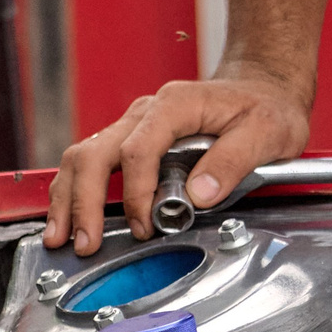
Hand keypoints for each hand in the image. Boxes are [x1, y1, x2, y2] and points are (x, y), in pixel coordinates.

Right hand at [46, 70, 311, 255]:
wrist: (263, 89)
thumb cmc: (266, 108)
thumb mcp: (268, 132)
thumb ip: (234, 161)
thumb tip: (199, 195)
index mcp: (176, 105)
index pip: (139, 150)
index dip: (137, 191)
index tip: (145, 224)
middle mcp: (147, 112)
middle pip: (96, 153)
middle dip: (85, 201)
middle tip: (86, 242)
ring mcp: (135, 125)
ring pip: (84, 156)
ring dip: (70, 198)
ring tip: (63, 236)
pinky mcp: (132, 140)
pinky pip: (93, 162)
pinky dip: (76, 190)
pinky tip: (69, 218)